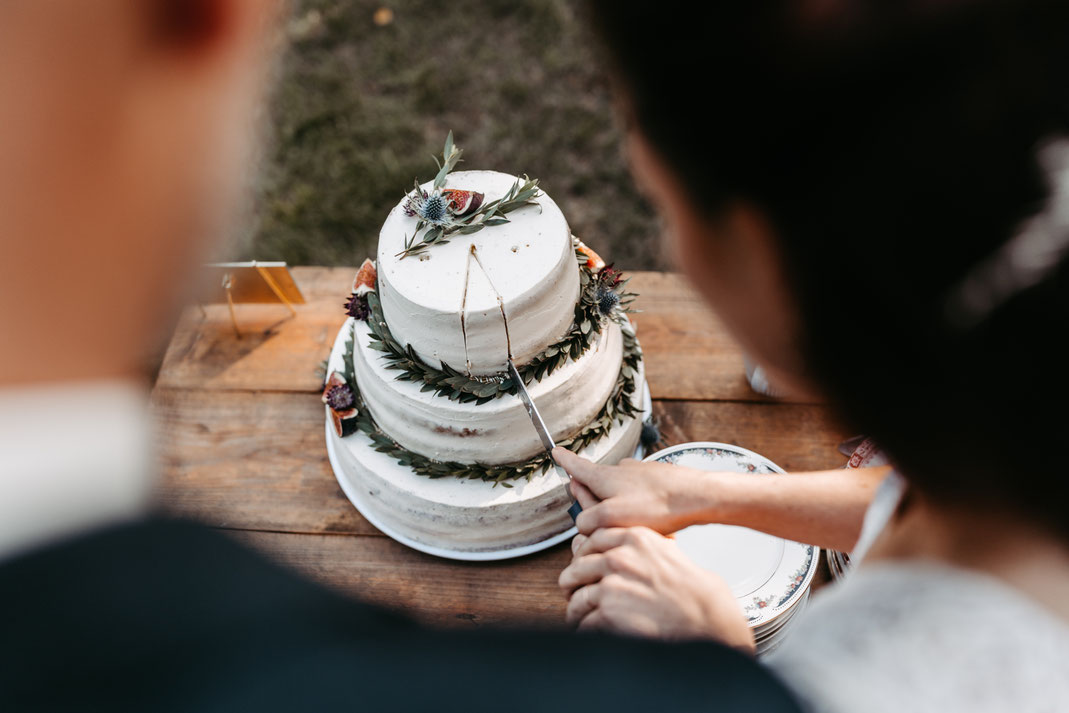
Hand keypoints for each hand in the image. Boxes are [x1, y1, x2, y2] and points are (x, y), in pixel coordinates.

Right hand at [553, 446, 721, 534]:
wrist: (696, 496)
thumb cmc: (657, 506)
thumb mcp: (612, 518)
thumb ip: (590, 521)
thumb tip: (582, 524)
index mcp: (604, 477)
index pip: (577, 467)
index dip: (564, 461)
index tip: (556, 451)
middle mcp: (620, 470)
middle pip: (597, 484)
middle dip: (593, 499)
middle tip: (599, 517)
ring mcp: (639, 473)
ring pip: (619, 491)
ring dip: (618, 506)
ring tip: (633, 525)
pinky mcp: (656, 480)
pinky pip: (639, 494)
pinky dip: (638, 506)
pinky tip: (650, 521)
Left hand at [559, 527, 753, 651]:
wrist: (707, 617)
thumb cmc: (694, 589)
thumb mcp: (667, 550)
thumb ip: (638, 546)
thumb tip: (612, 549)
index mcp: (634, 538)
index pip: (590, 539)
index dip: (582, 555)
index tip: (580, 564)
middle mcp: (619, 557)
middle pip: (577, 568)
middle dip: (574, 583)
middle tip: (574, 592)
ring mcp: (611, 585)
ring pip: (577, 597)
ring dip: (576, 609)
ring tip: (579, 616)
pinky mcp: (608, 612)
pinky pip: (584, 621)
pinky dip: (584, 629)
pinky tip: (589, 630)